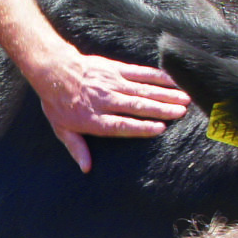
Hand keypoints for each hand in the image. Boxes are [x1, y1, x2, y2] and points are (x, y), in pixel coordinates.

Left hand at [33, 49, 191, 172]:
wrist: (53, 69)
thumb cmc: (57, 102)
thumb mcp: (61, 129)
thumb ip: (76, 148)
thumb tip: (86, 168)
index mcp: (94, 118)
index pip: (121, 124)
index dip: (141, 127)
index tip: (160, 129)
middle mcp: (106, 100)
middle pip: (137, 106)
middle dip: (161, 109)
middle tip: (181, 113)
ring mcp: (112, 83)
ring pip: (142, 90)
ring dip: (165, 94)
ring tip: (184, 99)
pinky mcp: (116, 69)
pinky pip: (139, 73)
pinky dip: (157, 76)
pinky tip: (172, 80)